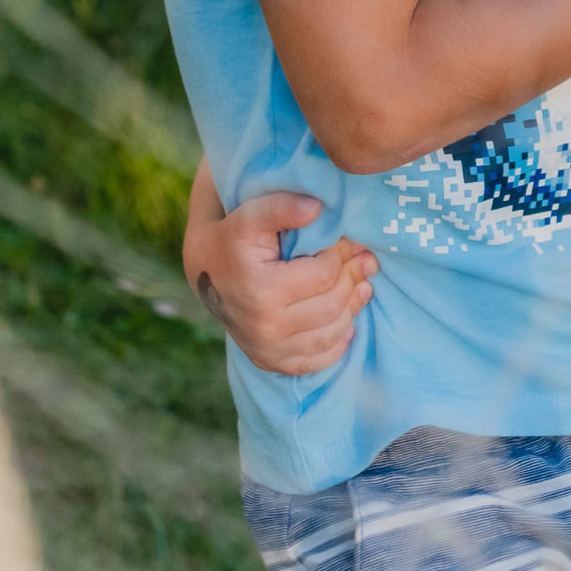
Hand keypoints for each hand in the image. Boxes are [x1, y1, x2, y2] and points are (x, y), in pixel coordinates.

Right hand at [182, 190, 374, 375]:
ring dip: (353, 307)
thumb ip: (280, 206)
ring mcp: (268, 350)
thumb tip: (317, 208)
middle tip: (365, 260)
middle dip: (353, 278)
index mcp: (260, 291)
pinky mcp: (272, 363)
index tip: (344, 239)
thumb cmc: (231, 240)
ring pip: (332, 333)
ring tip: (363, 285)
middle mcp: (263, 328)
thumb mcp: (248, 216)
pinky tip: (345, 318)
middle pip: (332, 304)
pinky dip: (340, 341)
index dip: (340, 253)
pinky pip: (319, 360)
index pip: (324, 274)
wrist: (205, 273)